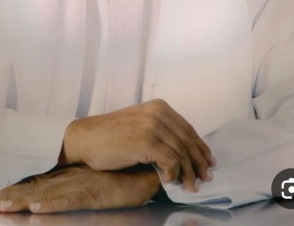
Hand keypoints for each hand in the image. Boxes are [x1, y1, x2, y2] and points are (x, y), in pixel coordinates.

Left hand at [0, 164, 159, 213]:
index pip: (35, 183)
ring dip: (23, 202)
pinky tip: (37, 210)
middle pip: (34, 189)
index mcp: (68, 176)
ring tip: (3, 207)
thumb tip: (50, 194)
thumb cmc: (121, 178)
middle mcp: (70, 178)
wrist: (147, 171)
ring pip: (46, 195)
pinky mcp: (94, 194)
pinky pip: (70, 202)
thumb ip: (73, 186)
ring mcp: (81, 185)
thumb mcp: (91, 183)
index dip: (13, 190)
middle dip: (10, 197)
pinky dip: (52, 206)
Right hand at [59, 99, 214, 191]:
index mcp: (159, 107)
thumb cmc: (109, 135)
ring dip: (188, 173)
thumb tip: (181, 149)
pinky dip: (173, 173)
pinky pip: (170, 161)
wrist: (86, 138)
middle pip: (188, 141)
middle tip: (205, 177)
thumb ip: (159, 129)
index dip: (200, 147)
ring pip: (181, 153)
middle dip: (199, 162)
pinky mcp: (146, 141)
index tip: (207, 161)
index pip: (188, 129)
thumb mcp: (139, 123)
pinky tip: (170, 181)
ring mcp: (153, 126)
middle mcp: (158, 113)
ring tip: (190, 186)